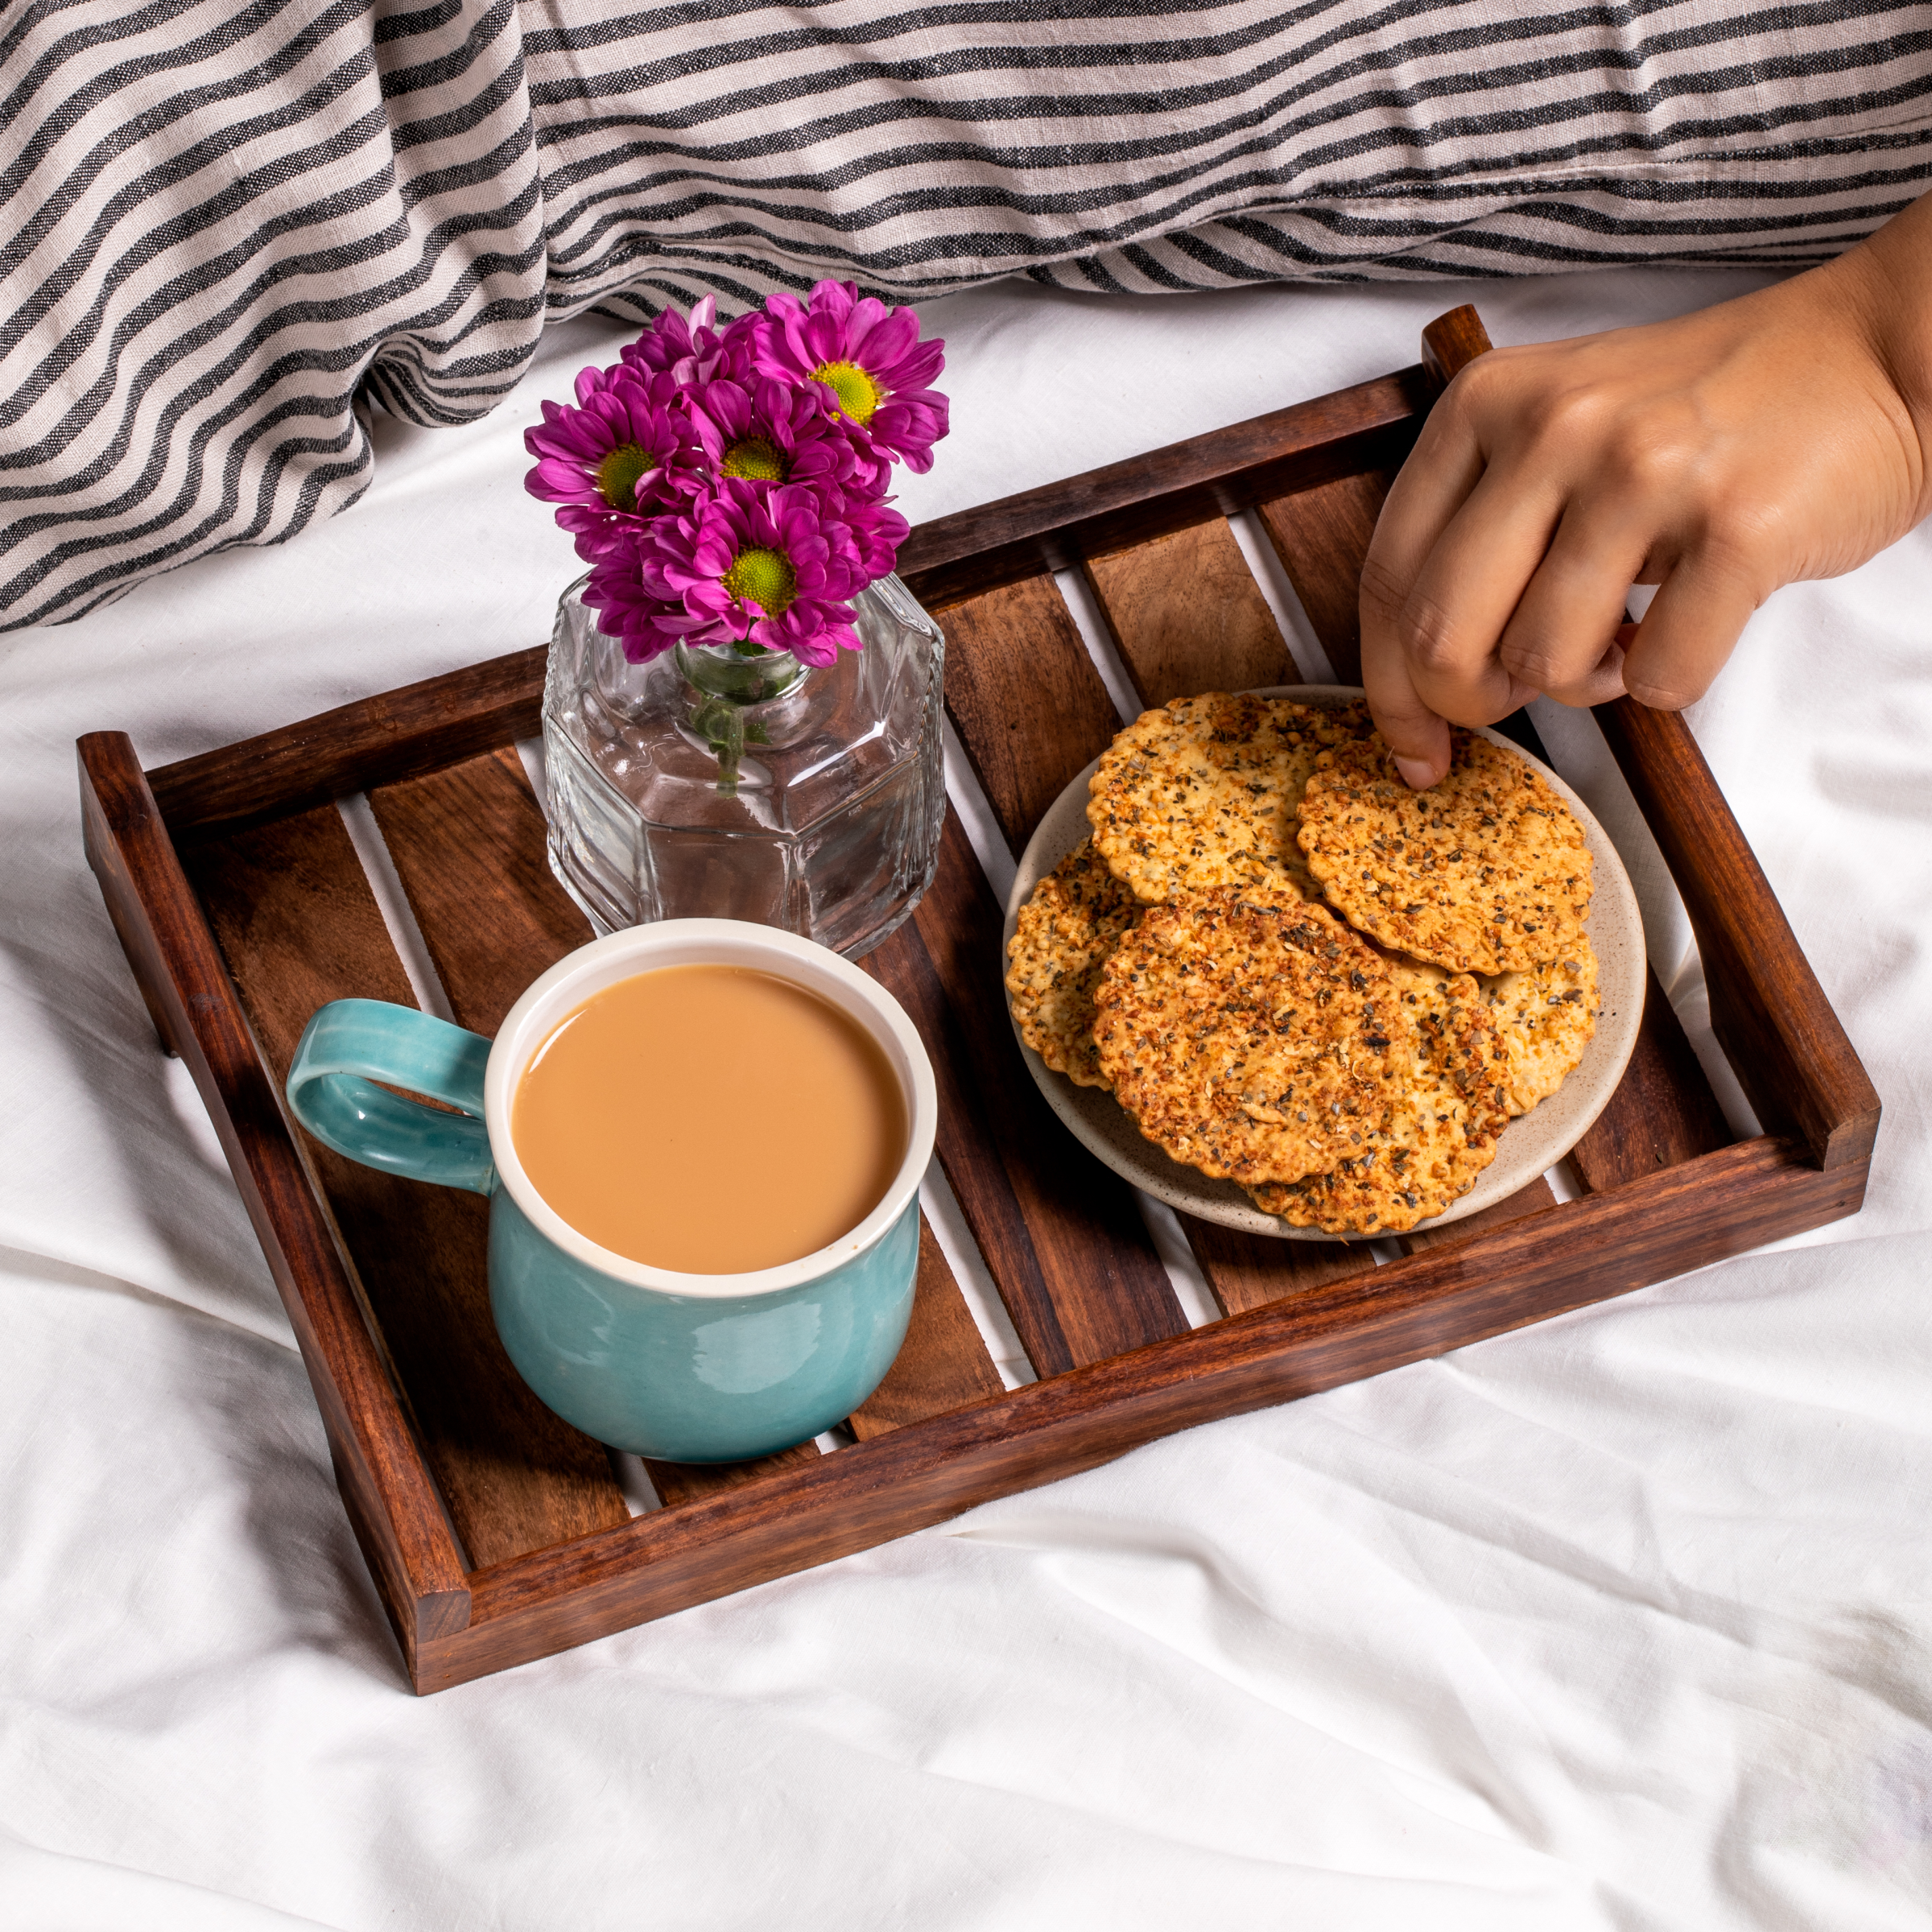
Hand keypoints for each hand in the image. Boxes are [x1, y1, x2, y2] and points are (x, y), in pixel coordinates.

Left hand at [1360, 196, 1931, 785]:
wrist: (1874, 350)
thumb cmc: (1707, 410)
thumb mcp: (1561, 428)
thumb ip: (1480, 526)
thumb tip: (1418, 681)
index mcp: (1488, 404)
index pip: (1387, 577)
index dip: (1388, 687)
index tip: (1411, 744)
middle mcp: (1554, 428)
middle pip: (1441, 637)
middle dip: (1470, 702)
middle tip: (1517, 700)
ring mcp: (1644, 472)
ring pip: (1543, 664)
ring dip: (1584, 685)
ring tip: (1627, 632)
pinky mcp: (1738, 526)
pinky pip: (1658, 678)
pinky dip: (1667, 682)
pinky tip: (1688, 625)